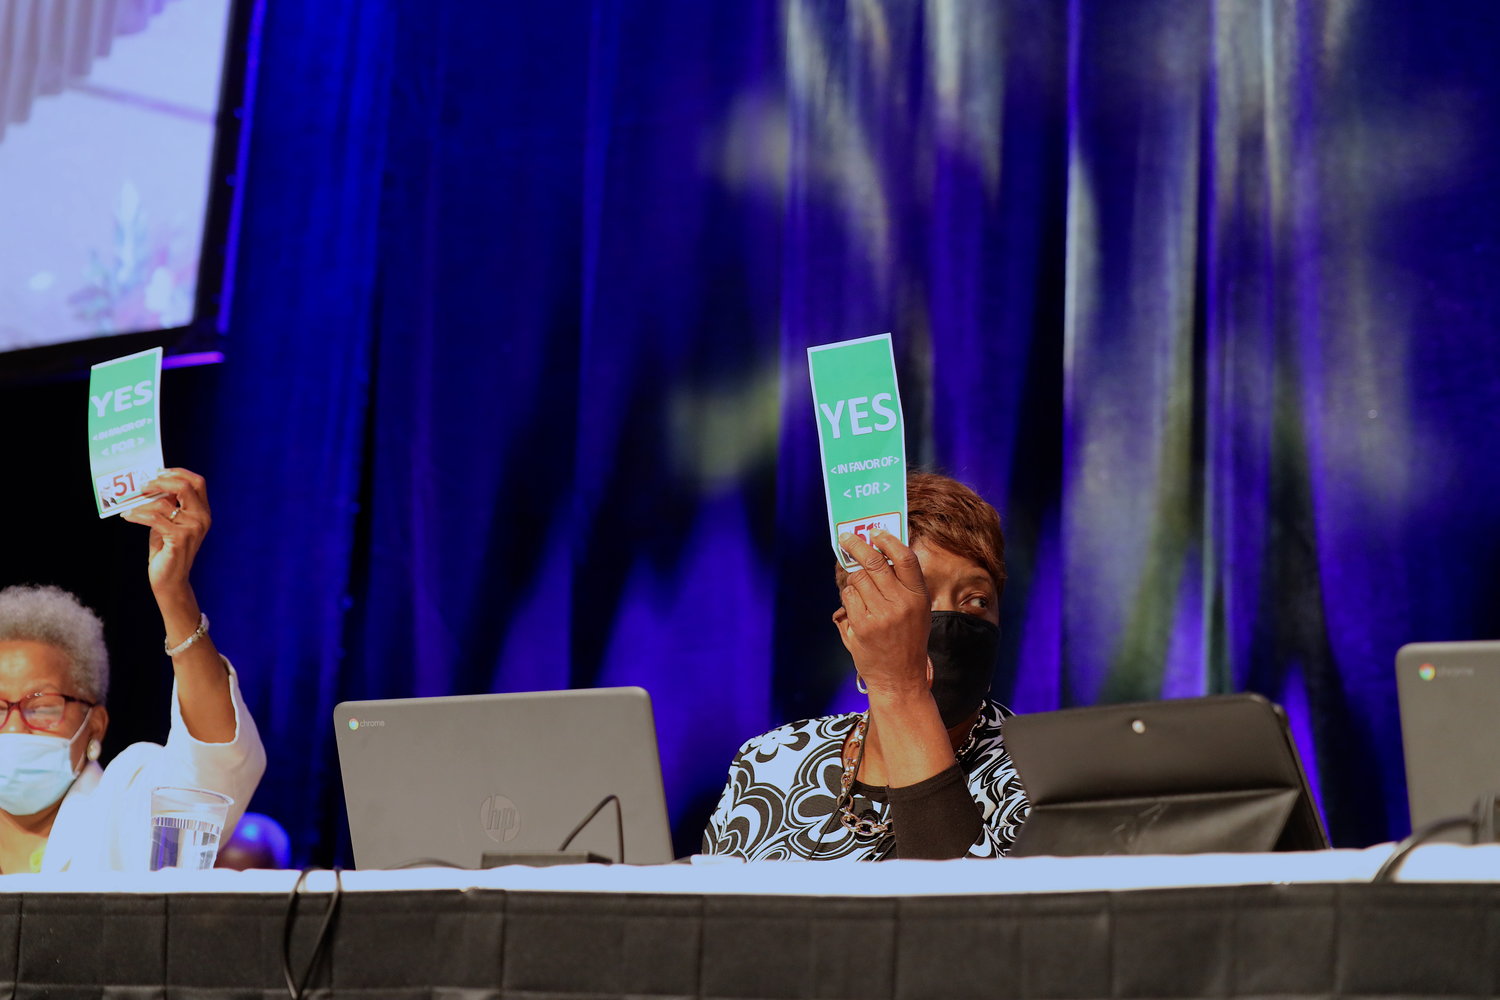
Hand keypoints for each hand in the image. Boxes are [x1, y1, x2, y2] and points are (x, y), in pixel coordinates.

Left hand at [120, 468, 210, 600]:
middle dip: (162, 481)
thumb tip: (151, 484)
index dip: (178, 472)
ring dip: (142, 503)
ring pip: (164, 503)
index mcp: (203, 512)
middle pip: (186, 486)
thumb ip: (168, 505)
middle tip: (144, 485)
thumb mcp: (168, 523)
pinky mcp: (179, 539)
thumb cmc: (167, 550)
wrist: (170, 579)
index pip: (198, 482)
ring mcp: (192, 529)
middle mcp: (202, 518)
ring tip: (129, 506)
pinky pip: (154, 519)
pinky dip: (137, 515)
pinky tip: (128, 516)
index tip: (159, 471)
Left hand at [833, 529, 930, 697]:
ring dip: (853, 578)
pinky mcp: (861, 626)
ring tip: (859, 588)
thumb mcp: (917, 612)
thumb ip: (903, 585)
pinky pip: (848, 598)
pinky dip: (848, 598)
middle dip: (857, 546)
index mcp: (918, 597)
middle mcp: (901, 604)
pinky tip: (856, 608)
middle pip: (875, 562)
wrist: (899, 678)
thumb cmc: (908, 641)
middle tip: (847, 538)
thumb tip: (880, 552)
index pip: (905, 558)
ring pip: (857, 579)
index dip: (889, 540)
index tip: (875, 532)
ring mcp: (880, 615)